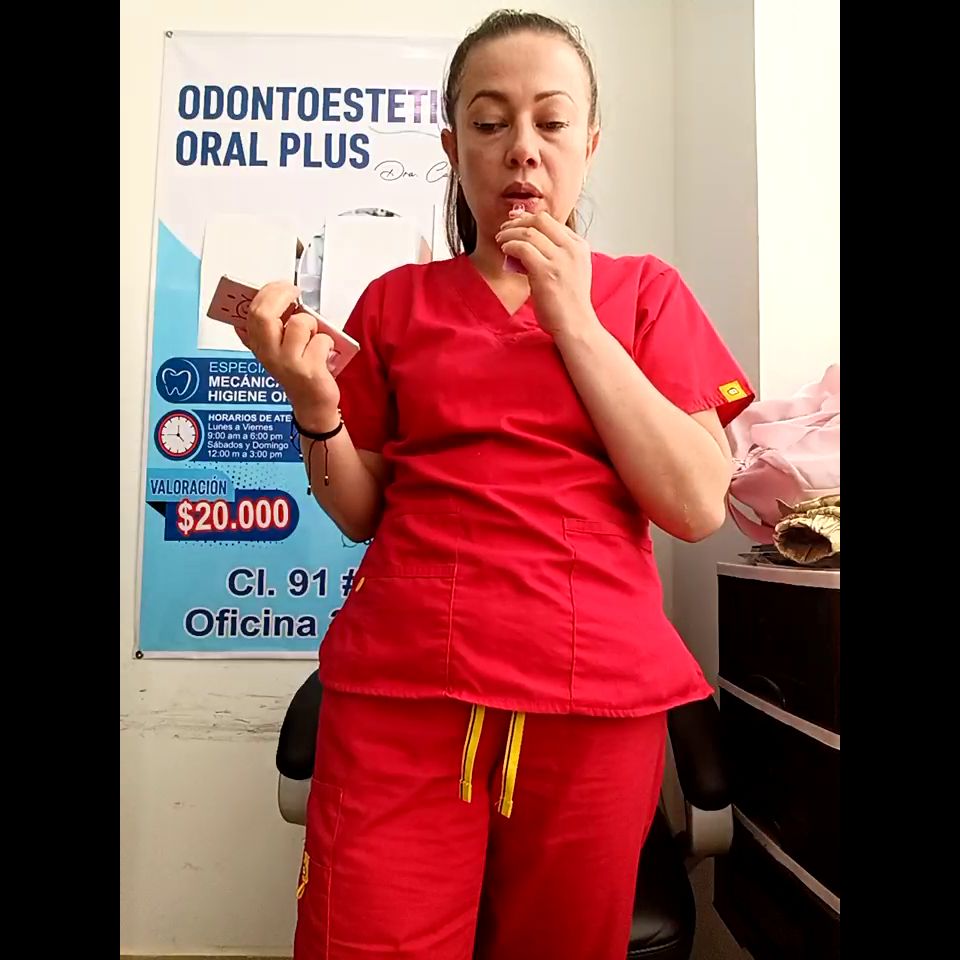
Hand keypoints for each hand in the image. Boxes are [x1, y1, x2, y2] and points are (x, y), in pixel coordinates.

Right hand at [236, 281, 340, 428]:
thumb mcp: (277, 350)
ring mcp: (288, 363)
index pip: (251, 312)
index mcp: (259, 346)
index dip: (266, 293)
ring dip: (311, 323)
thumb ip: (268, 329)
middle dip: (282, 295)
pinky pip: (321, 340)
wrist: (312, 404)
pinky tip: (324, 354)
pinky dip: (327, 341)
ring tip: (313, 336)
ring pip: (298, 323)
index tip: (280, 287)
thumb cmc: (298, 373)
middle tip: (295, 293)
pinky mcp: (309, 371)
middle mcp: (269, 354)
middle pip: (264, 314)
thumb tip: (260, 301)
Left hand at [496, 211, 595, 335]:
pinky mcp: (546, 272)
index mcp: (579, 246)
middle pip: (540, 220)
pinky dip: (510, 245)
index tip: (516, 222)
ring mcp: (560, 259)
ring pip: (529, 232)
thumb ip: (554, 254)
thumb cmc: (569, 303)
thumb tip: (526, 245)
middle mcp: (572, 248)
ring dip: (510, 233)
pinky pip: (523, 248)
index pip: (552, 221)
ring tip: (500, 239)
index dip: (529, 218)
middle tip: (505, 228)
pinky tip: (505, 250)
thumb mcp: (569, 270)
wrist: (576, 325)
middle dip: (518, 221)